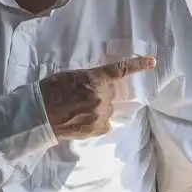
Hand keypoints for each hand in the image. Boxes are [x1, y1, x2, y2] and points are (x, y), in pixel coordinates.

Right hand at [38, 56, 156, 138]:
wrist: (39, 115)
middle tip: (81, 96)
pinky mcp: (98, 128)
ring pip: (108, 108)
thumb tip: (101, 83)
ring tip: (78, 110)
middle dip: (101, 93)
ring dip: (98, 108)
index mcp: (95, 79)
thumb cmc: (51, 91)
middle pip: (111, 93)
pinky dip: (97, 122)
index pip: (121, 70)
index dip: (138, 66)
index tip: (153, 62)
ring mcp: (101, 114)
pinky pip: (105, 123)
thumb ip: (90, 79)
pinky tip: (82, 120)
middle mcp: (102, 96)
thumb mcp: (71, 76)